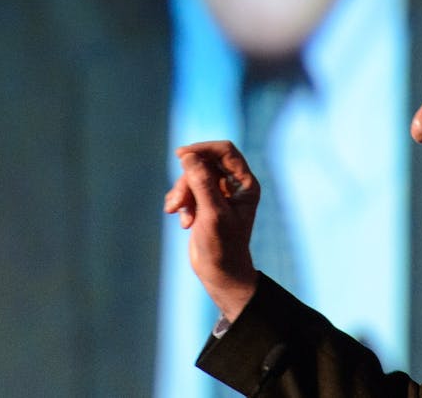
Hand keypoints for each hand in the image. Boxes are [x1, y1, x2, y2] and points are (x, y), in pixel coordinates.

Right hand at [163, 141, 260, 320]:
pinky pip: (188, 190)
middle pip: (205, 163)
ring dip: (181, 192)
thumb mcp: (212, 214)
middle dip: (187, 179)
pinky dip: (181, 202)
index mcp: (245, 184)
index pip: (225, 151)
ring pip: (193, 176)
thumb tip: (189, 156)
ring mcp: (220, 194)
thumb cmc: (222, 247)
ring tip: (175, 212)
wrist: (220, 274)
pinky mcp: (206, 204)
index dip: (203, 149)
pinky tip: (184, 222)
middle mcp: (235, 185)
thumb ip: (202, 183)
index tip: (181, 155)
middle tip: (176, 201)